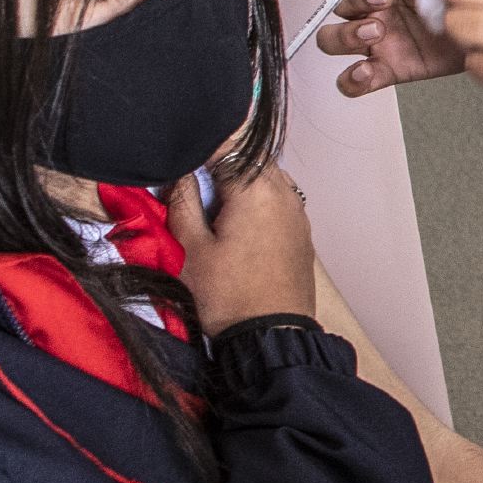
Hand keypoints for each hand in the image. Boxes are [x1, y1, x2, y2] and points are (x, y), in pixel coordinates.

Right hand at [168, 167, 316, 332]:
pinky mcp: (301, 233)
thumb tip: (181, 172)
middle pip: (250, 159)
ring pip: (265, 179)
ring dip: (239, 186)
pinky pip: (278, 201)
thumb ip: (182, 200)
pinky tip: (237, 230)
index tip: (185, 171)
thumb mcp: (190, 247)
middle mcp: (285, 193)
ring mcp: (298, 213)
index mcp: (257, 189)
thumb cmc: (228, 296)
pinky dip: (256, 204)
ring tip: (215, 216)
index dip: (201, 152)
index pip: (228, 145)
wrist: (270, 337)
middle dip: (220, 169)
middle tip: (195, 195)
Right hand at [319, 0, 482, 97]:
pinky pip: (355, 78)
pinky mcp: (390, 65)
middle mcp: (372, 2)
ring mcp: (378, 35)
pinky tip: (365, 71)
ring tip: (376, 30)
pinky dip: (351, 79)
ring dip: (346, 37)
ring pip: (334, 40)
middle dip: (354, 0)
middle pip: (337, 3)